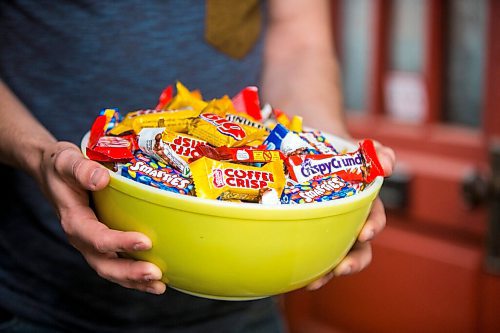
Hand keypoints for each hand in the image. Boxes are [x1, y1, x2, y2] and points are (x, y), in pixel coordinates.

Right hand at [39, 141, 166, 293]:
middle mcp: (83, 238)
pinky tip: (157, 277)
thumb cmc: (61, 166)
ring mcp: (93, 244)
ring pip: (112, 270)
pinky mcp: (104, 243)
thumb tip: (101, 179)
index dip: (119, 243)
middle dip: (130, 273)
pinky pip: (118, 263)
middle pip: (104, 265)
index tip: (145, 241)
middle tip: (155, 275)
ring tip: (160, 286)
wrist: (52, 172)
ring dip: (135, 281)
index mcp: (74, 220)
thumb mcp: (66, 162)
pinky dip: (135, 275)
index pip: (97, 237)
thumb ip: (80, 170)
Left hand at [306, 140, 395, 289]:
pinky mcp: (308, 233)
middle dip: (353, 261)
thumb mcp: (359, 148)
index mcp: (364, 205)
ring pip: (333, 258)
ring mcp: (329, 231)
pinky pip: (309, 253)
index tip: (364, 233)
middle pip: (359, 249)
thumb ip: (377, 153)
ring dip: (326, 273)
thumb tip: (387, 164)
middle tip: (341, 268)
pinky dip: (304, 266)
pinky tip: (293, 275)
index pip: (374, 219)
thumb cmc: (339, 152)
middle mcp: (350, 223)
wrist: (311, 150)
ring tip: (313, 282)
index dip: (372, 227)